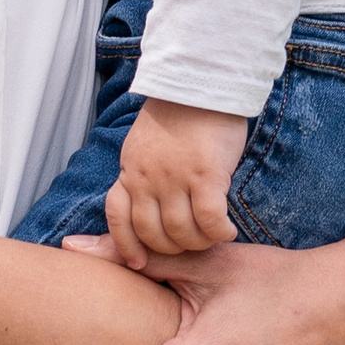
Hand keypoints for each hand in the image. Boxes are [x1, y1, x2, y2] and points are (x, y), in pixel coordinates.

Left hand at [105, 99, 244, 265]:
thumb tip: (150, 202)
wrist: (202, 80)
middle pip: (150, 233)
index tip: (138, 264)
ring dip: (198, 243)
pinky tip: (228, 231)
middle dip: (170, 249)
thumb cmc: (180, 112)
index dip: (124, 246)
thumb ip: (144, 171)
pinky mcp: (204, 175)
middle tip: (190, 245)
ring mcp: (174, 177)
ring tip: (212, 237)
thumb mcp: (146, 142)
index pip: (116, 216)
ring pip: (180, 233)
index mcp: (130, 168)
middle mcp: (147, 177)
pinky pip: (209, 221)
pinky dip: (218, 233)